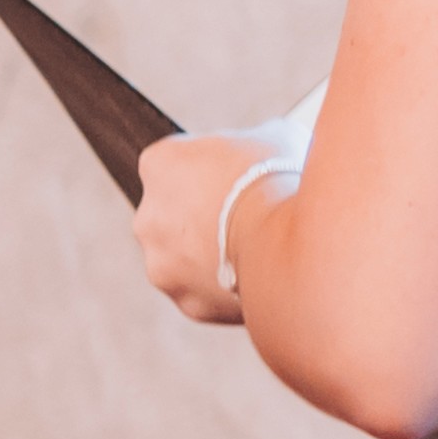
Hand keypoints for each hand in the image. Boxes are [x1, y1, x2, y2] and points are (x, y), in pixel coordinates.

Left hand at [139, 116, 306, 328]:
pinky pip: (208, 292)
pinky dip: (230, 286)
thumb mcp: (276, 136)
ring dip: (214, 254)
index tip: (238, 174)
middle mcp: (147, 217)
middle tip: (250, 213)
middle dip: (206, 214)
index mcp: (160, 164)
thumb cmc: (281, 178)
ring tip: (259, 247)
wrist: (291, 240)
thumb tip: (269, 144)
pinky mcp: (188, 302)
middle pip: (175, 214)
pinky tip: (261, 274)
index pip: (175, 162)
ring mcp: (162, 265)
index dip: (211, 167)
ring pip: (186, 259)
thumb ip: (255, 141)